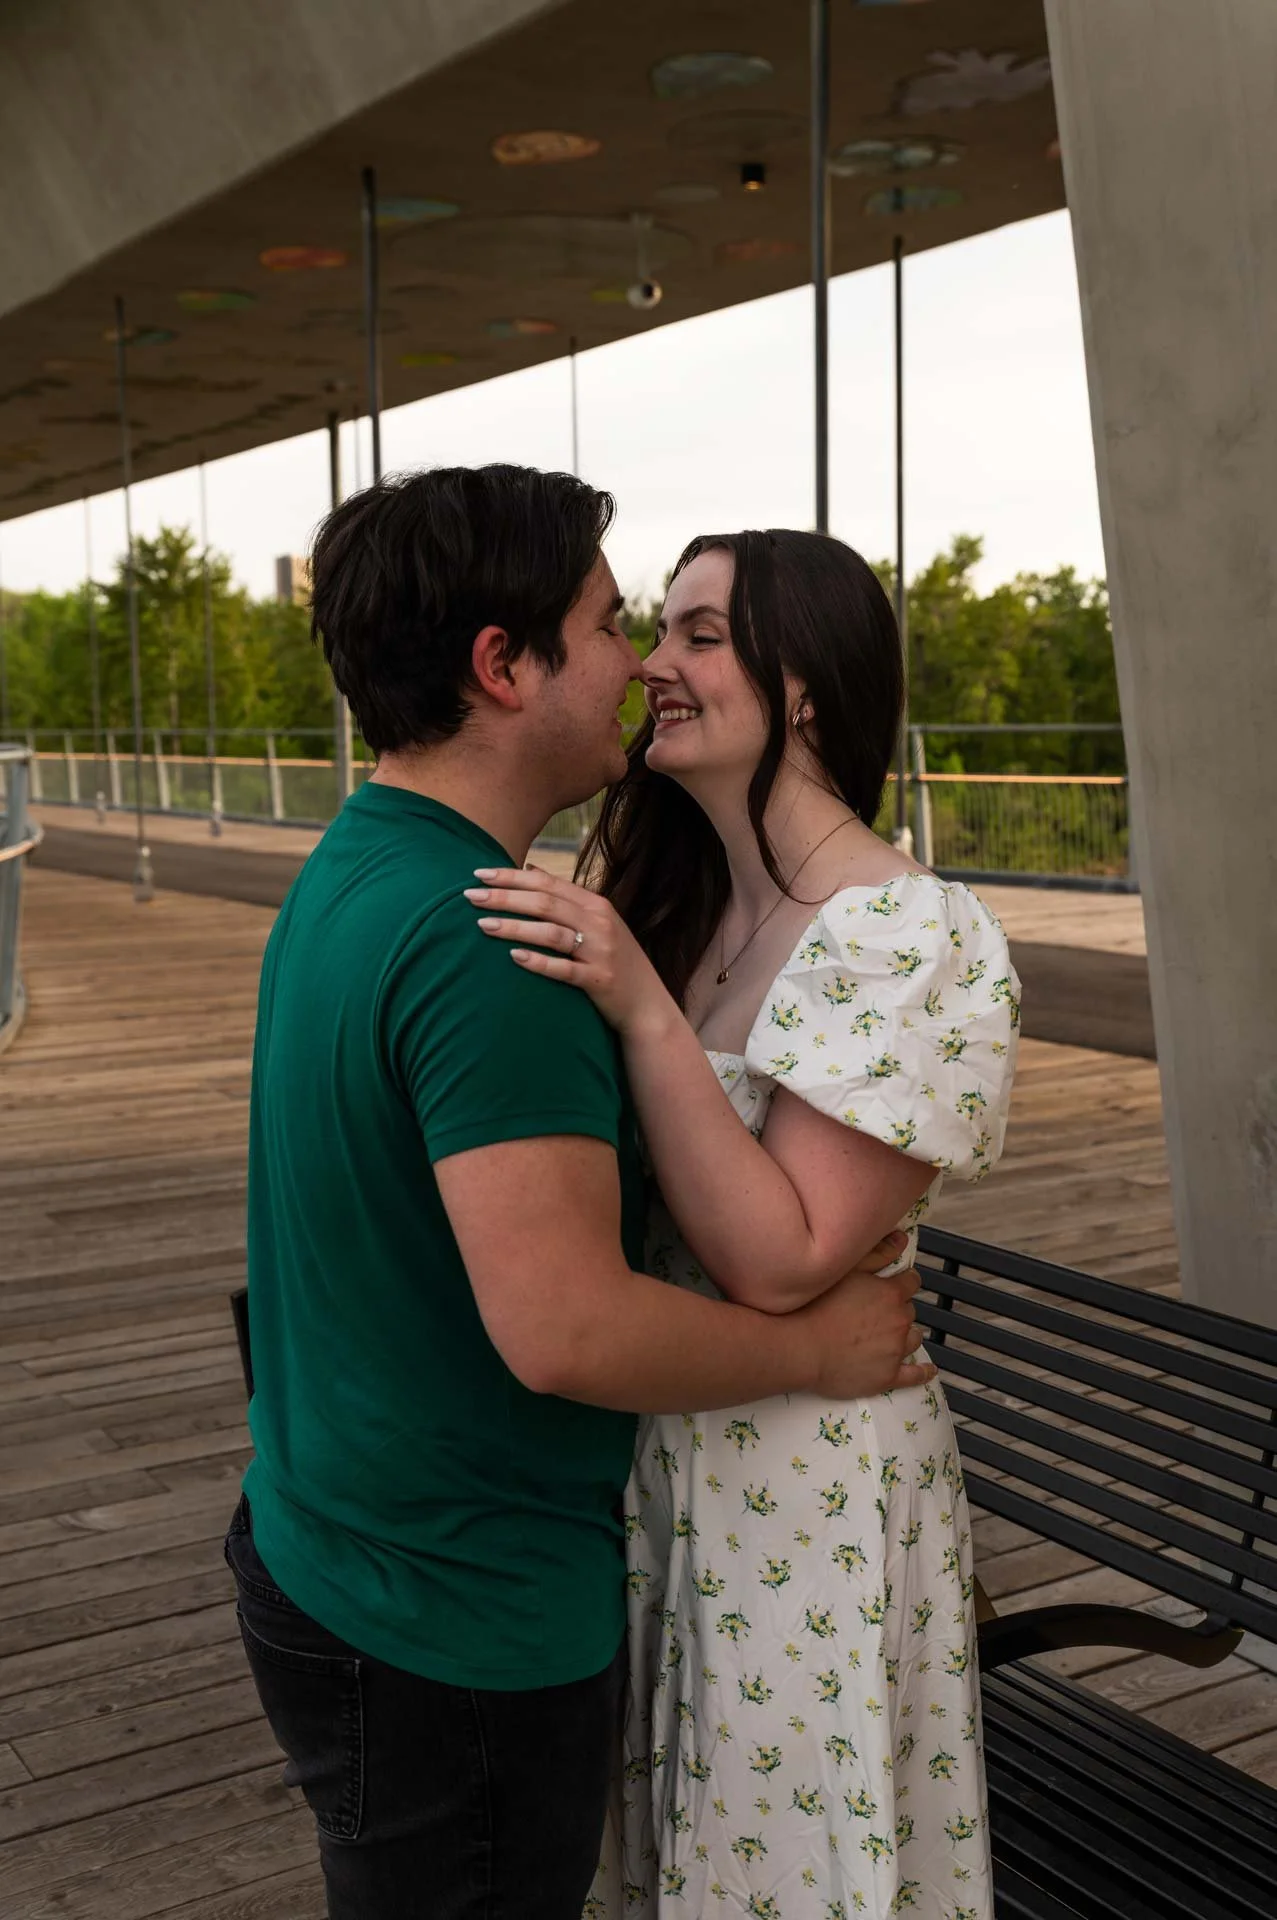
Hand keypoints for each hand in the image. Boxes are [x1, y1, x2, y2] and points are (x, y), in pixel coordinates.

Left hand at [465, 866, 678, 1040]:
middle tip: (470, 897)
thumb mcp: (597, 922)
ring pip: (551, 933)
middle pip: (545, 903)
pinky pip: (564, 970)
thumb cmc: (614, 961)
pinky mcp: (599, 981)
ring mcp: (601, 952)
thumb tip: (530, 866)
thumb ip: (566, 897)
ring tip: (483, 925)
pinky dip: (538, 962)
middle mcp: (600, 923)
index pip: (548, 883)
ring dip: (515, 927)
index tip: (479, 874)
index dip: (512, 876)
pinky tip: (513, 957)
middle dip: (505, 898)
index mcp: (596, 905)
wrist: (647, 1006)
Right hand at [796, 1265, 937, 1399]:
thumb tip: (902, 1240)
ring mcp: (896, 1351)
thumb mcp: (847, 1269)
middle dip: (897, 1310)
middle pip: (909, 1311)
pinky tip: (927, 1370)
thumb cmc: (818, 1304)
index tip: (894, 1285)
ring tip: (887, 1337)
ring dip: (905, 1335)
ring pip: (913, 1339)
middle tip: (875, 1313)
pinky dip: (923, 1372)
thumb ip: (878, 1253)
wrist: (800, 1346)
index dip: (902, 1282)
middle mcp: (899, 1321)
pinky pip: (915, 1376)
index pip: (911, 1282)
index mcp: (891, 1293)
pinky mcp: (888, 1376)